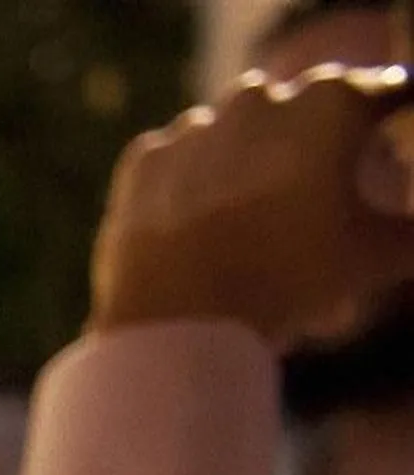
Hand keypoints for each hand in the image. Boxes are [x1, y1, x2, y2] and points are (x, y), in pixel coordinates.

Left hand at [91, 66, 413, 346]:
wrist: (179, 321)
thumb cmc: (289, 282)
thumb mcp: (377, 258)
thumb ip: (411, 232)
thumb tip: (412, 229)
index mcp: (331, 104)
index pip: (382, 95)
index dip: (390, 124)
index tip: (388, 147)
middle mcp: (260, 98)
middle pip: (303, 112)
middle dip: (314, 145)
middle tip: (316, 199)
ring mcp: (196, 124)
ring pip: (237, 135)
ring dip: (249, 163)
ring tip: (253, 224)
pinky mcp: (144, 157)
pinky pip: (181, 162)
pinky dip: (193, 186)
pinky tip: (201, 228)